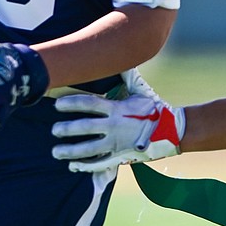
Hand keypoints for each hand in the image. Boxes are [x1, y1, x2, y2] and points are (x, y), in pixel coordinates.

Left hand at [51, 85, 184, 172]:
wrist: (172, 131)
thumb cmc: (155, 108)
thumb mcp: (141, 91)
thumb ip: (127, 77)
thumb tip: (121, 59)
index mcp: (117, 108)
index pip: (89, 104)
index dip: (71, 103)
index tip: (57, 104)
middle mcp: (114, 126)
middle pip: (85, 127)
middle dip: (67, 129)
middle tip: (54, 130)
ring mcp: (116, 144)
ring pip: (88, 149)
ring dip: (70, 151)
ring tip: (56, 151)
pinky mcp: (121, 157)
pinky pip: (100, 164)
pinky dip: (86, 166)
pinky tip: (73, 166)